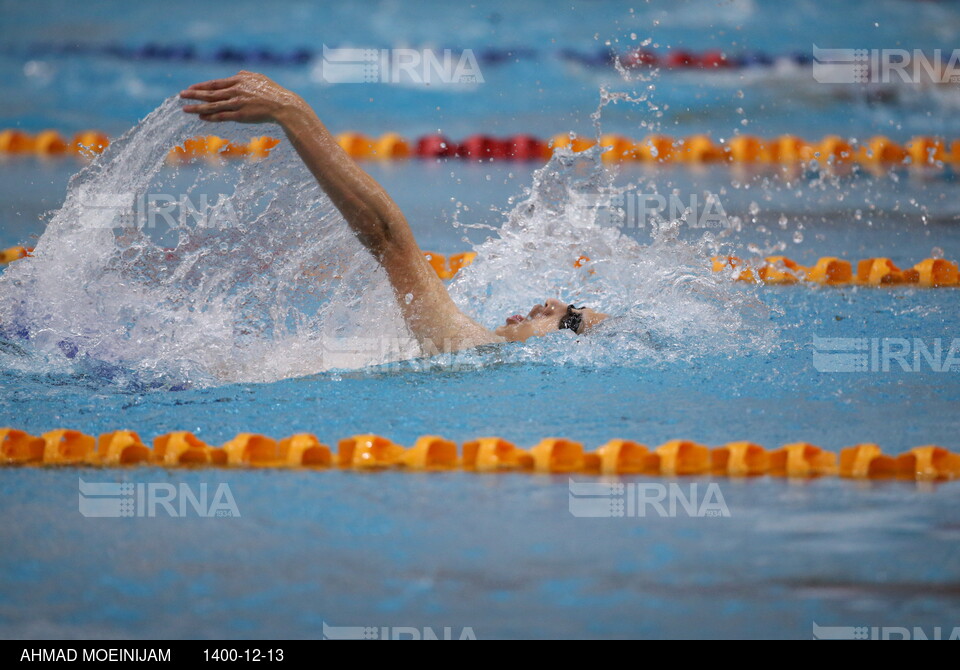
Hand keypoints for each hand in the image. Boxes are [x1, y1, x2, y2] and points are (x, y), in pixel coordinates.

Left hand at [179, 71, 302, 123]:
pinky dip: (210, 117)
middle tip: (181, 95)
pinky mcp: (241, 115)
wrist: (284, 105)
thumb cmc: (273, 92)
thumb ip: (245, 75)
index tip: (190, 88)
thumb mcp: (258, 77)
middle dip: (193, 95)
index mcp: (239, 80)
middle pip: (210, 93)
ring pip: (212, 105)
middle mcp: (235, 90)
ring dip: (197, 107)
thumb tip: (236, 74)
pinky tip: (201, 117)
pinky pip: (222, 116)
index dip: (201, 86)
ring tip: (185, 109)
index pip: (215, 83)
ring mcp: (237, 103)